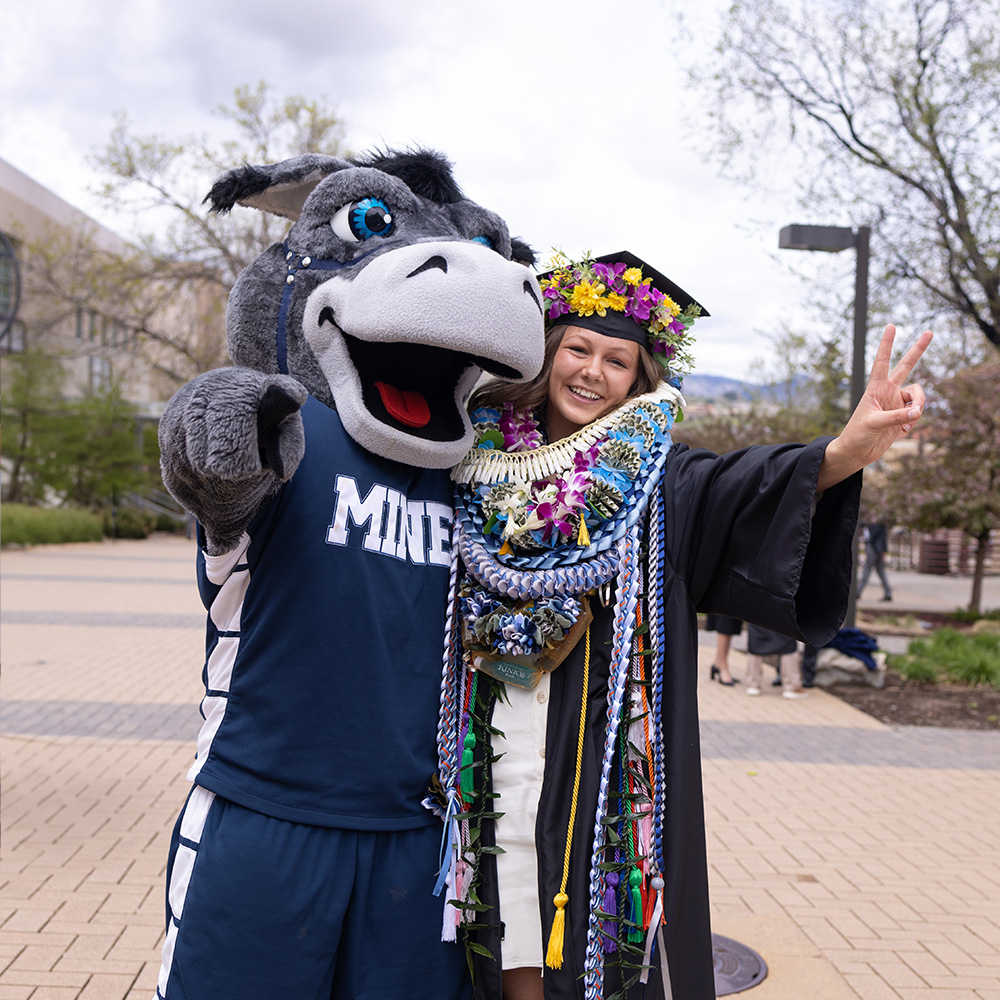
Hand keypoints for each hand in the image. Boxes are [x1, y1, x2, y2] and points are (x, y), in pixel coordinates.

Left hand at [817, 324, 931, 491]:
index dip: (887, 344)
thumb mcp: (874, 424)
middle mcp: (887, 392)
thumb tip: (917, 412)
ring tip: (912, 418)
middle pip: (906, 366)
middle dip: (918, 350)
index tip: (891, 325)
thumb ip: (897, 417)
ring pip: (918, 395)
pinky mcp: (902, 418)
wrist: (856, 453)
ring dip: (919, 405)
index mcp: (875, 388)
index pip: (882, 362)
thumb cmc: (857, 435)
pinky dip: (914, 422)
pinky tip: (904, 432)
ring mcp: (896, 404)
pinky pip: (916, 414)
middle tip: (930, 331)